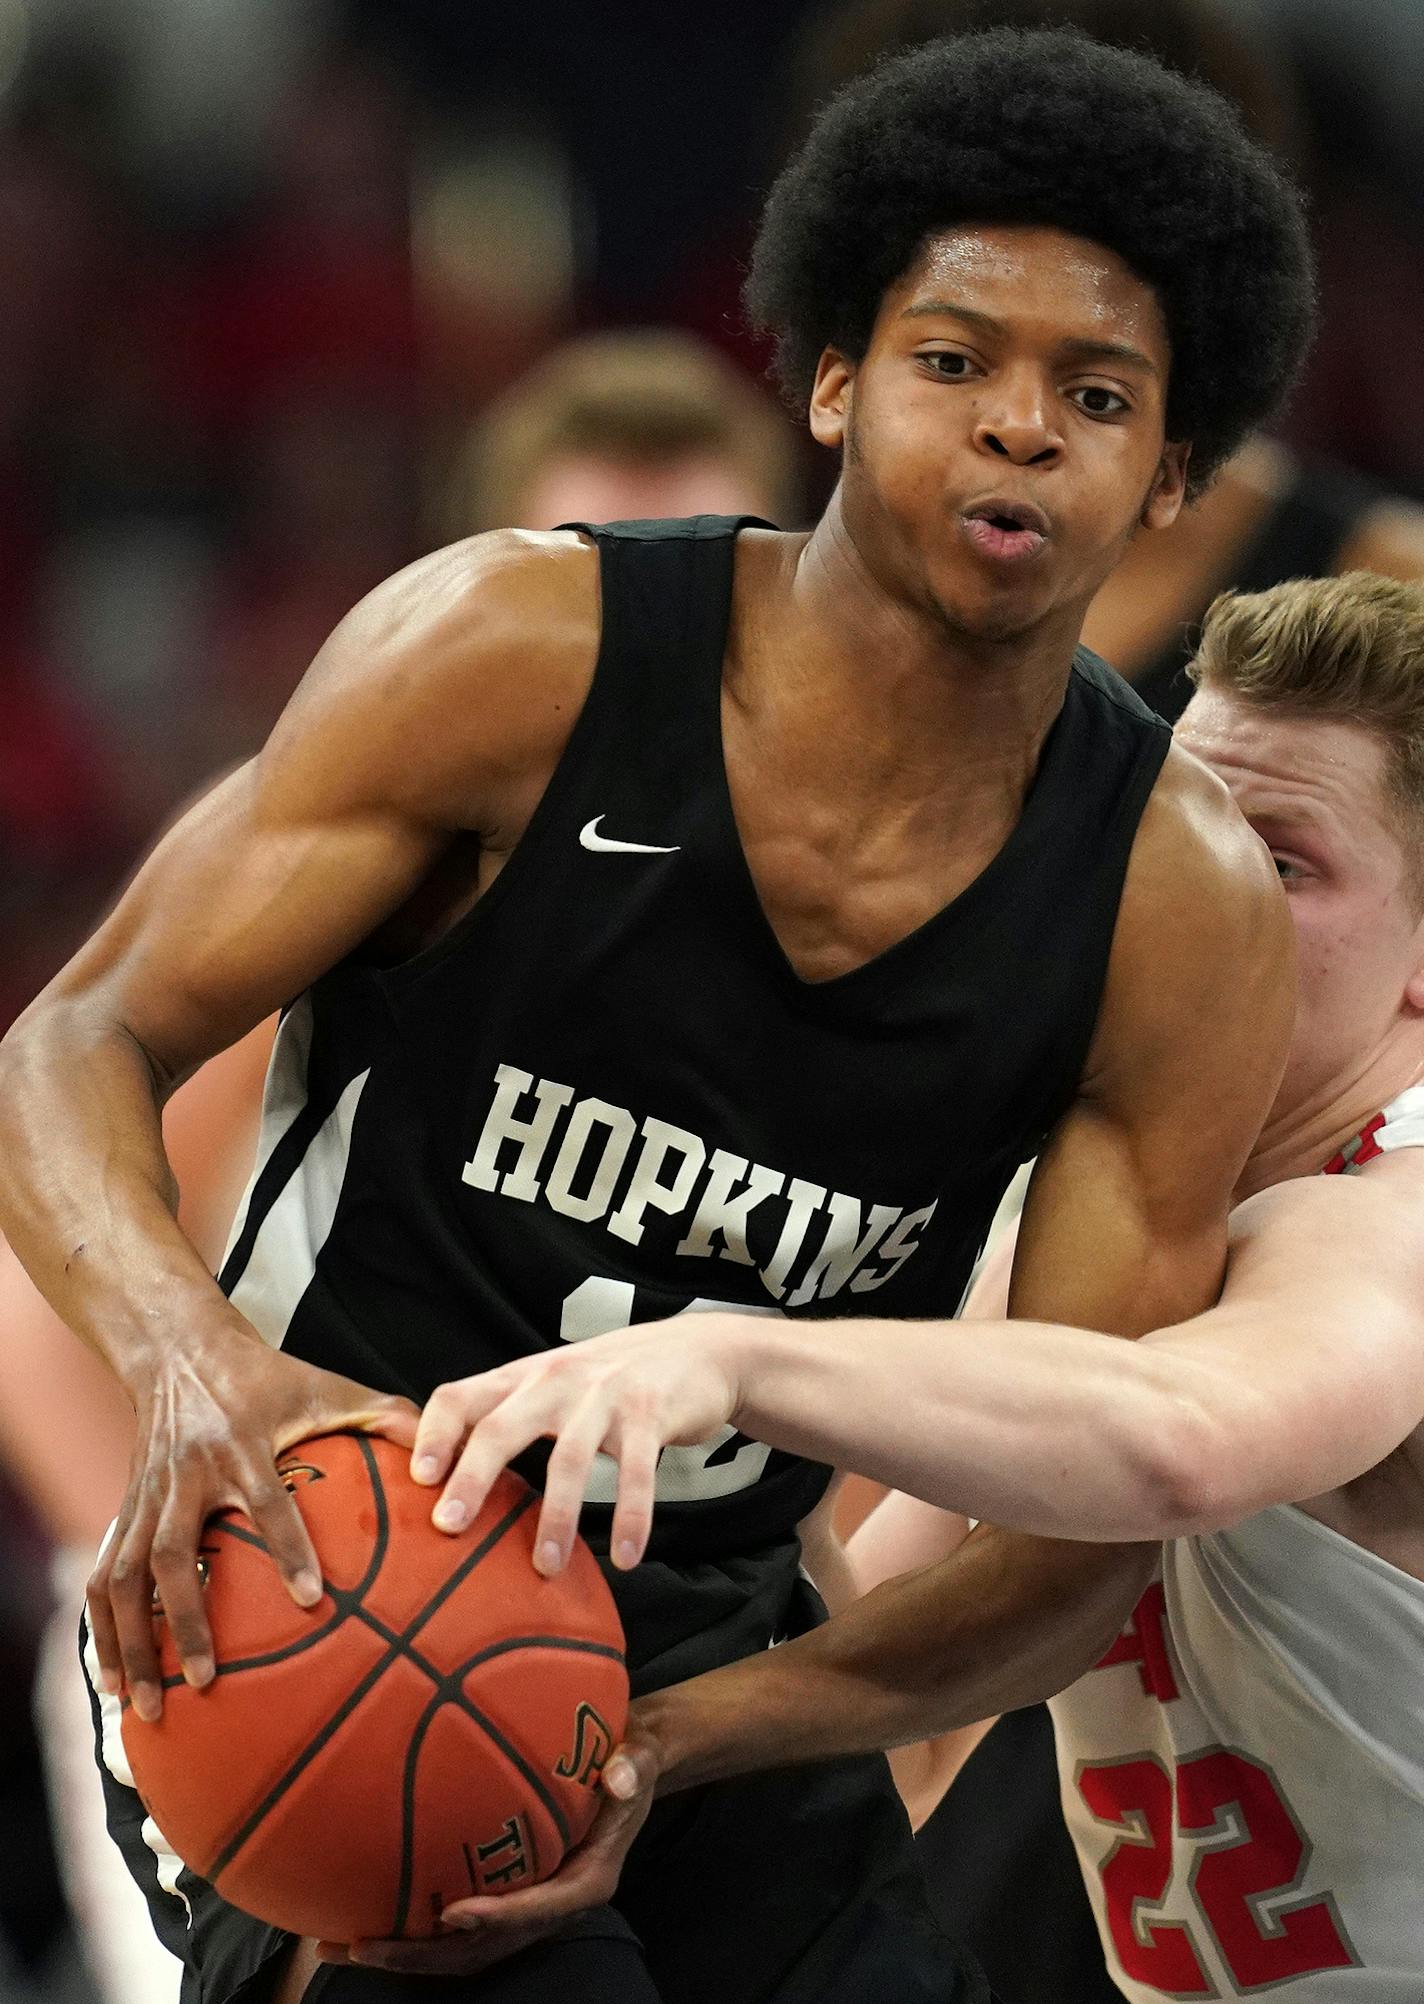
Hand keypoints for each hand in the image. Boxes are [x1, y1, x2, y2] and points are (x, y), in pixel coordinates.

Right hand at [89, 1322, 417, 1720]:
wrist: (180, 1349)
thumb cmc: (267, 1376)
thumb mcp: (326, 1386)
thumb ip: (387, 1418)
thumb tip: (444, 1458)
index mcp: (241, 1444)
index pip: (266, 1501)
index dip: (288, 1547)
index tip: (312, 1600)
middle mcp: (188, 1475)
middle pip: (174, 1553)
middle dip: (187, 1619)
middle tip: (207, 1679)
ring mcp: (149, 1495)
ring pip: (126, 1575)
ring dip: (131, 1640)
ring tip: (143, 1704)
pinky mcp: (126, 1507)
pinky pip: (104, 1574)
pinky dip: (104, 1628)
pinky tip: (110, 1679)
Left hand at [315, 1731, 659, 1974]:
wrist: (625, 1766)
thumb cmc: (627, 1758)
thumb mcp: (637, 1758)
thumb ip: (631, 1767)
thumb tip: (621, 1776)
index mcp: (587, 1881)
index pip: (540, 1909)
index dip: (498, 1916)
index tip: (454, 1912)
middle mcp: (551, 1906)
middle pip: (484, 1948)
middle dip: (421, 1955)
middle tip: (360, 1945)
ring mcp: (524, 1907)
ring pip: (461, 1949)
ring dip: (402, 1953)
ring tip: (336, 1944)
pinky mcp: (503, 1894)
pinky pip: (454, 1926)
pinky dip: (409, 1929)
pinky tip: (359, 1914)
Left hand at [411, 1314, 748, 1572]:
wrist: (698, 1349)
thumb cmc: (609, 1381)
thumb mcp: (552, 1385)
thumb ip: (505, 1416)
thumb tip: (439, 1481)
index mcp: (523, 1377)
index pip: (460, 1396)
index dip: (433, 1435)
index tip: (415, 1481)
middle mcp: (556, 1380)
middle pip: (502, 1427)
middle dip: (473, 1477)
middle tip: (450, 1528)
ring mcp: (605, 1395)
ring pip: (570, 1459)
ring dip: (556, 1517)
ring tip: (545, 1568)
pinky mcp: (651, 1413)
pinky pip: (638, 1472)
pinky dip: (631, 1518)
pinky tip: (626, 1558)